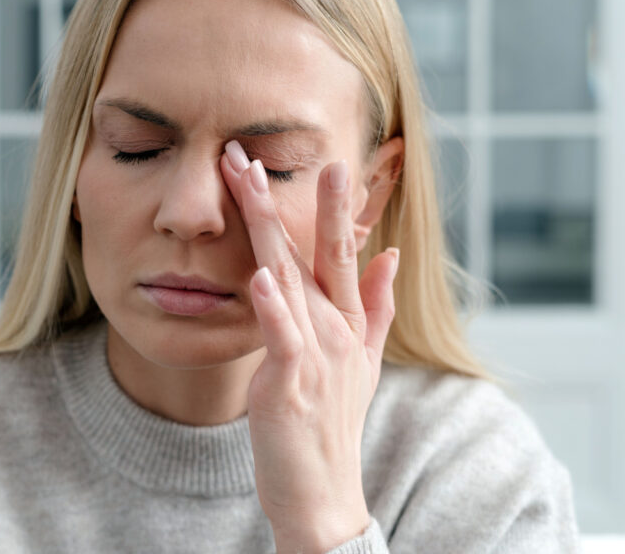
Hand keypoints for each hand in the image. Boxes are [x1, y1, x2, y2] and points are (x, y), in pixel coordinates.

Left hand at [220, 140, 398, 552]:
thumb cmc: (331, 422)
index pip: (337, 249)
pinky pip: (282, 338)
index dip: (326, 204)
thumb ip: (376, 306)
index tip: (319, 157)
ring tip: (251, 182)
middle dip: (289, 197)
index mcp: (346, 320)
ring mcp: (317, 354)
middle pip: (313, 251)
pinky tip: (260, 277)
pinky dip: (272, 308)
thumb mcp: (361, 361)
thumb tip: (392, 255)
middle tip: (259, 148)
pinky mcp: (292, 384)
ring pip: (290, 278)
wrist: (324, 493)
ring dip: (270, 229)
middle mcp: (335, 328)